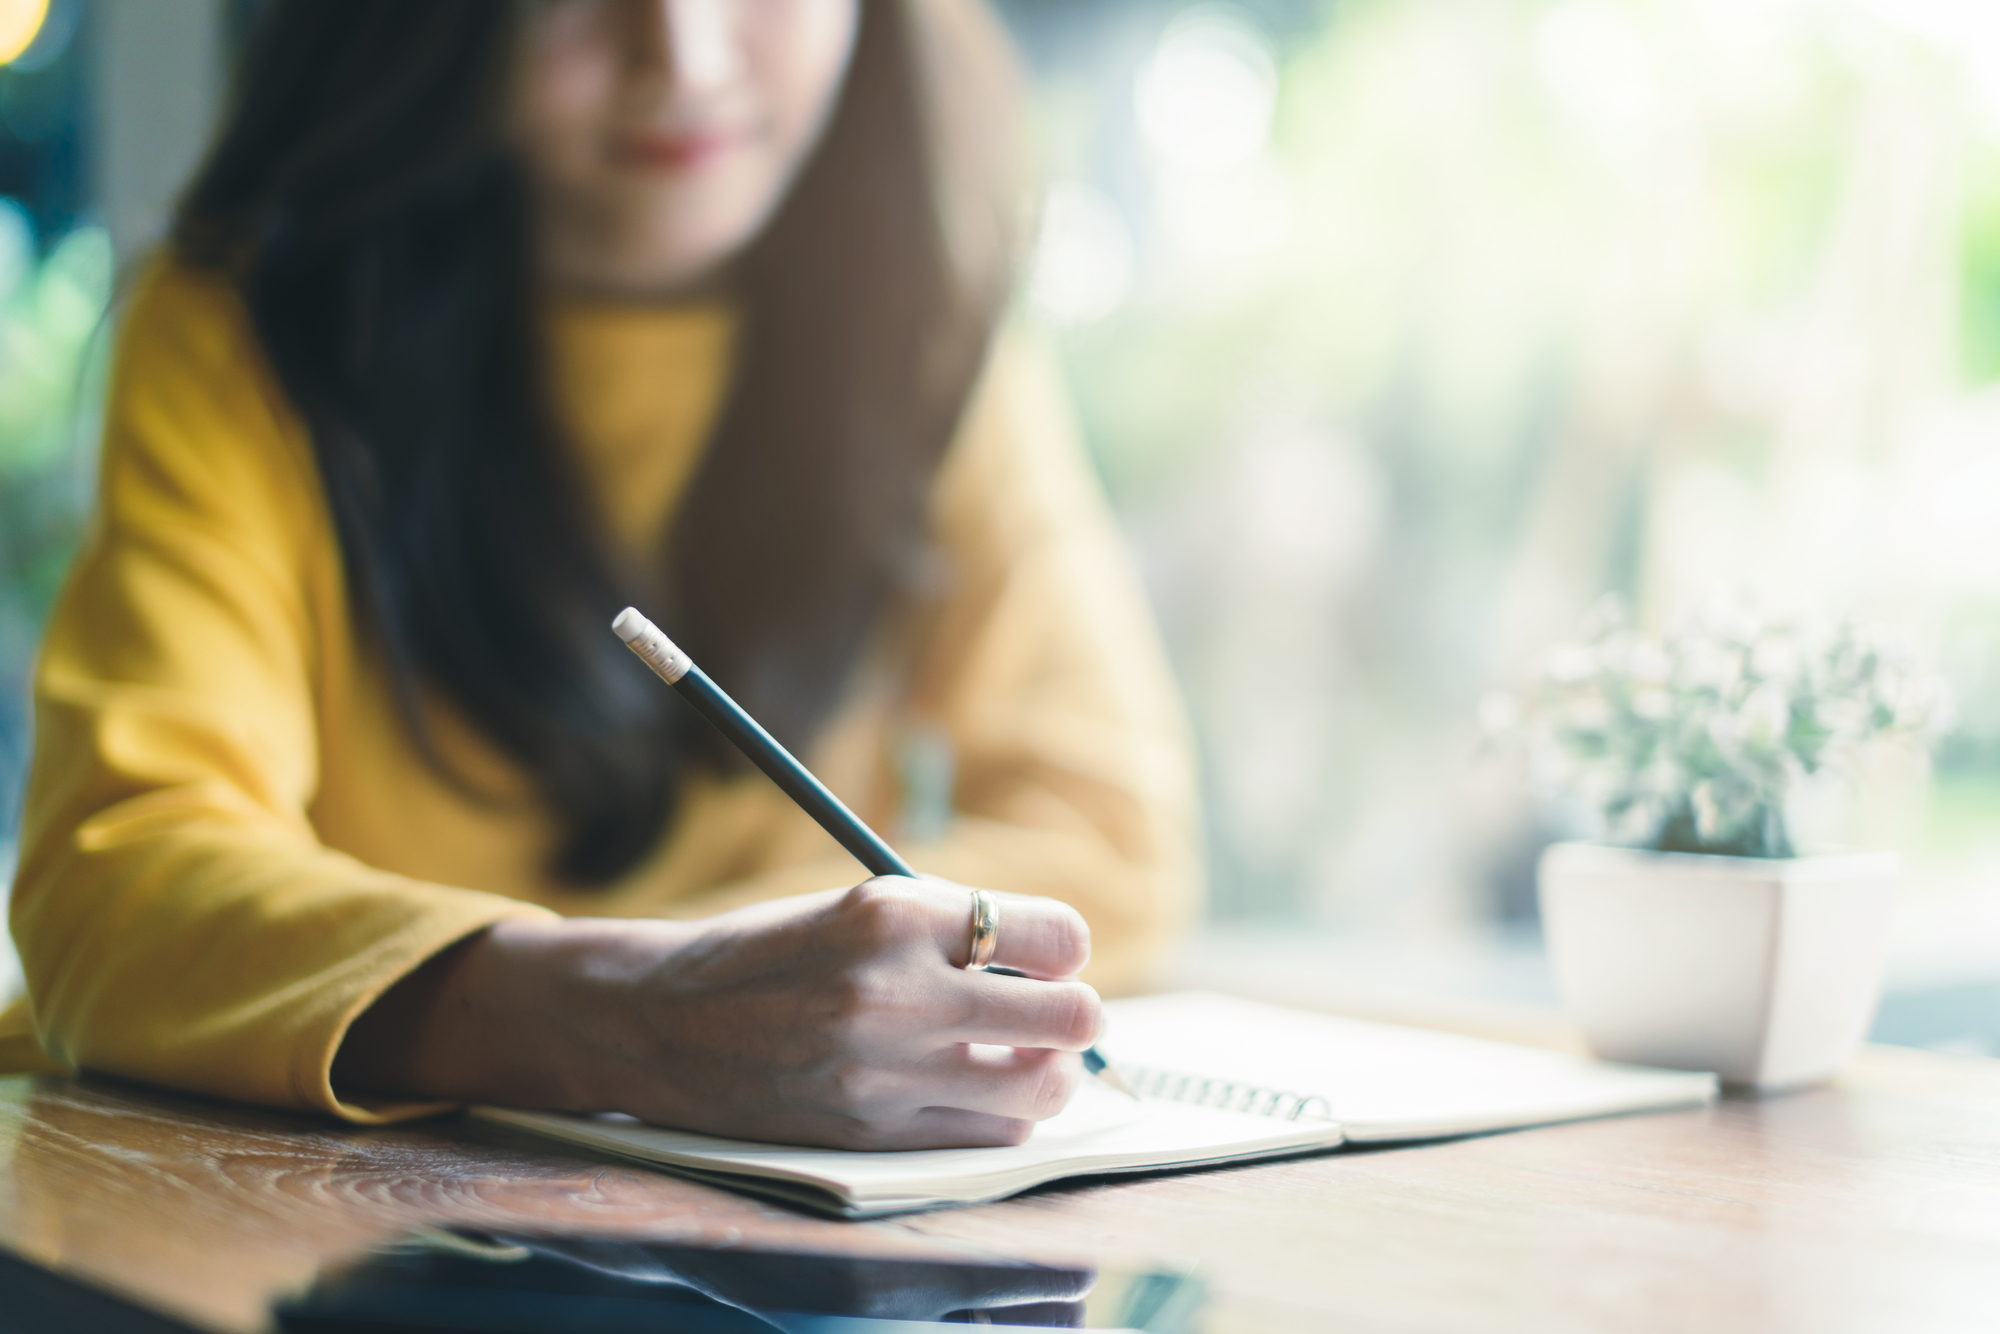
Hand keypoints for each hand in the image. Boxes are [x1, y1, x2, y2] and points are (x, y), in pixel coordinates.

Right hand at [332, 878, 1100, 1149]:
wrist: (655, 1022)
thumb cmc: (769, 956)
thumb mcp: (860, 909)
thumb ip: (952, 931)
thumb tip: (1058, 963)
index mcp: (897, 913)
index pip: (1056, 935)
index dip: (1062, 947)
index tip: (1047, 955)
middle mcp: (900, 991)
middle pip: (1071, 1016)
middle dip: (1073, 1014)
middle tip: (1047, 1012)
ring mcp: (887, 1069)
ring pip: (1040, 1088)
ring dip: (1040, 1073)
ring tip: (1010, 1057)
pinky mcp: (872, 1131)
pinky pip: (986, 1134)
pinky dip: (995, 1116)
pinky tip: (965, 1090)